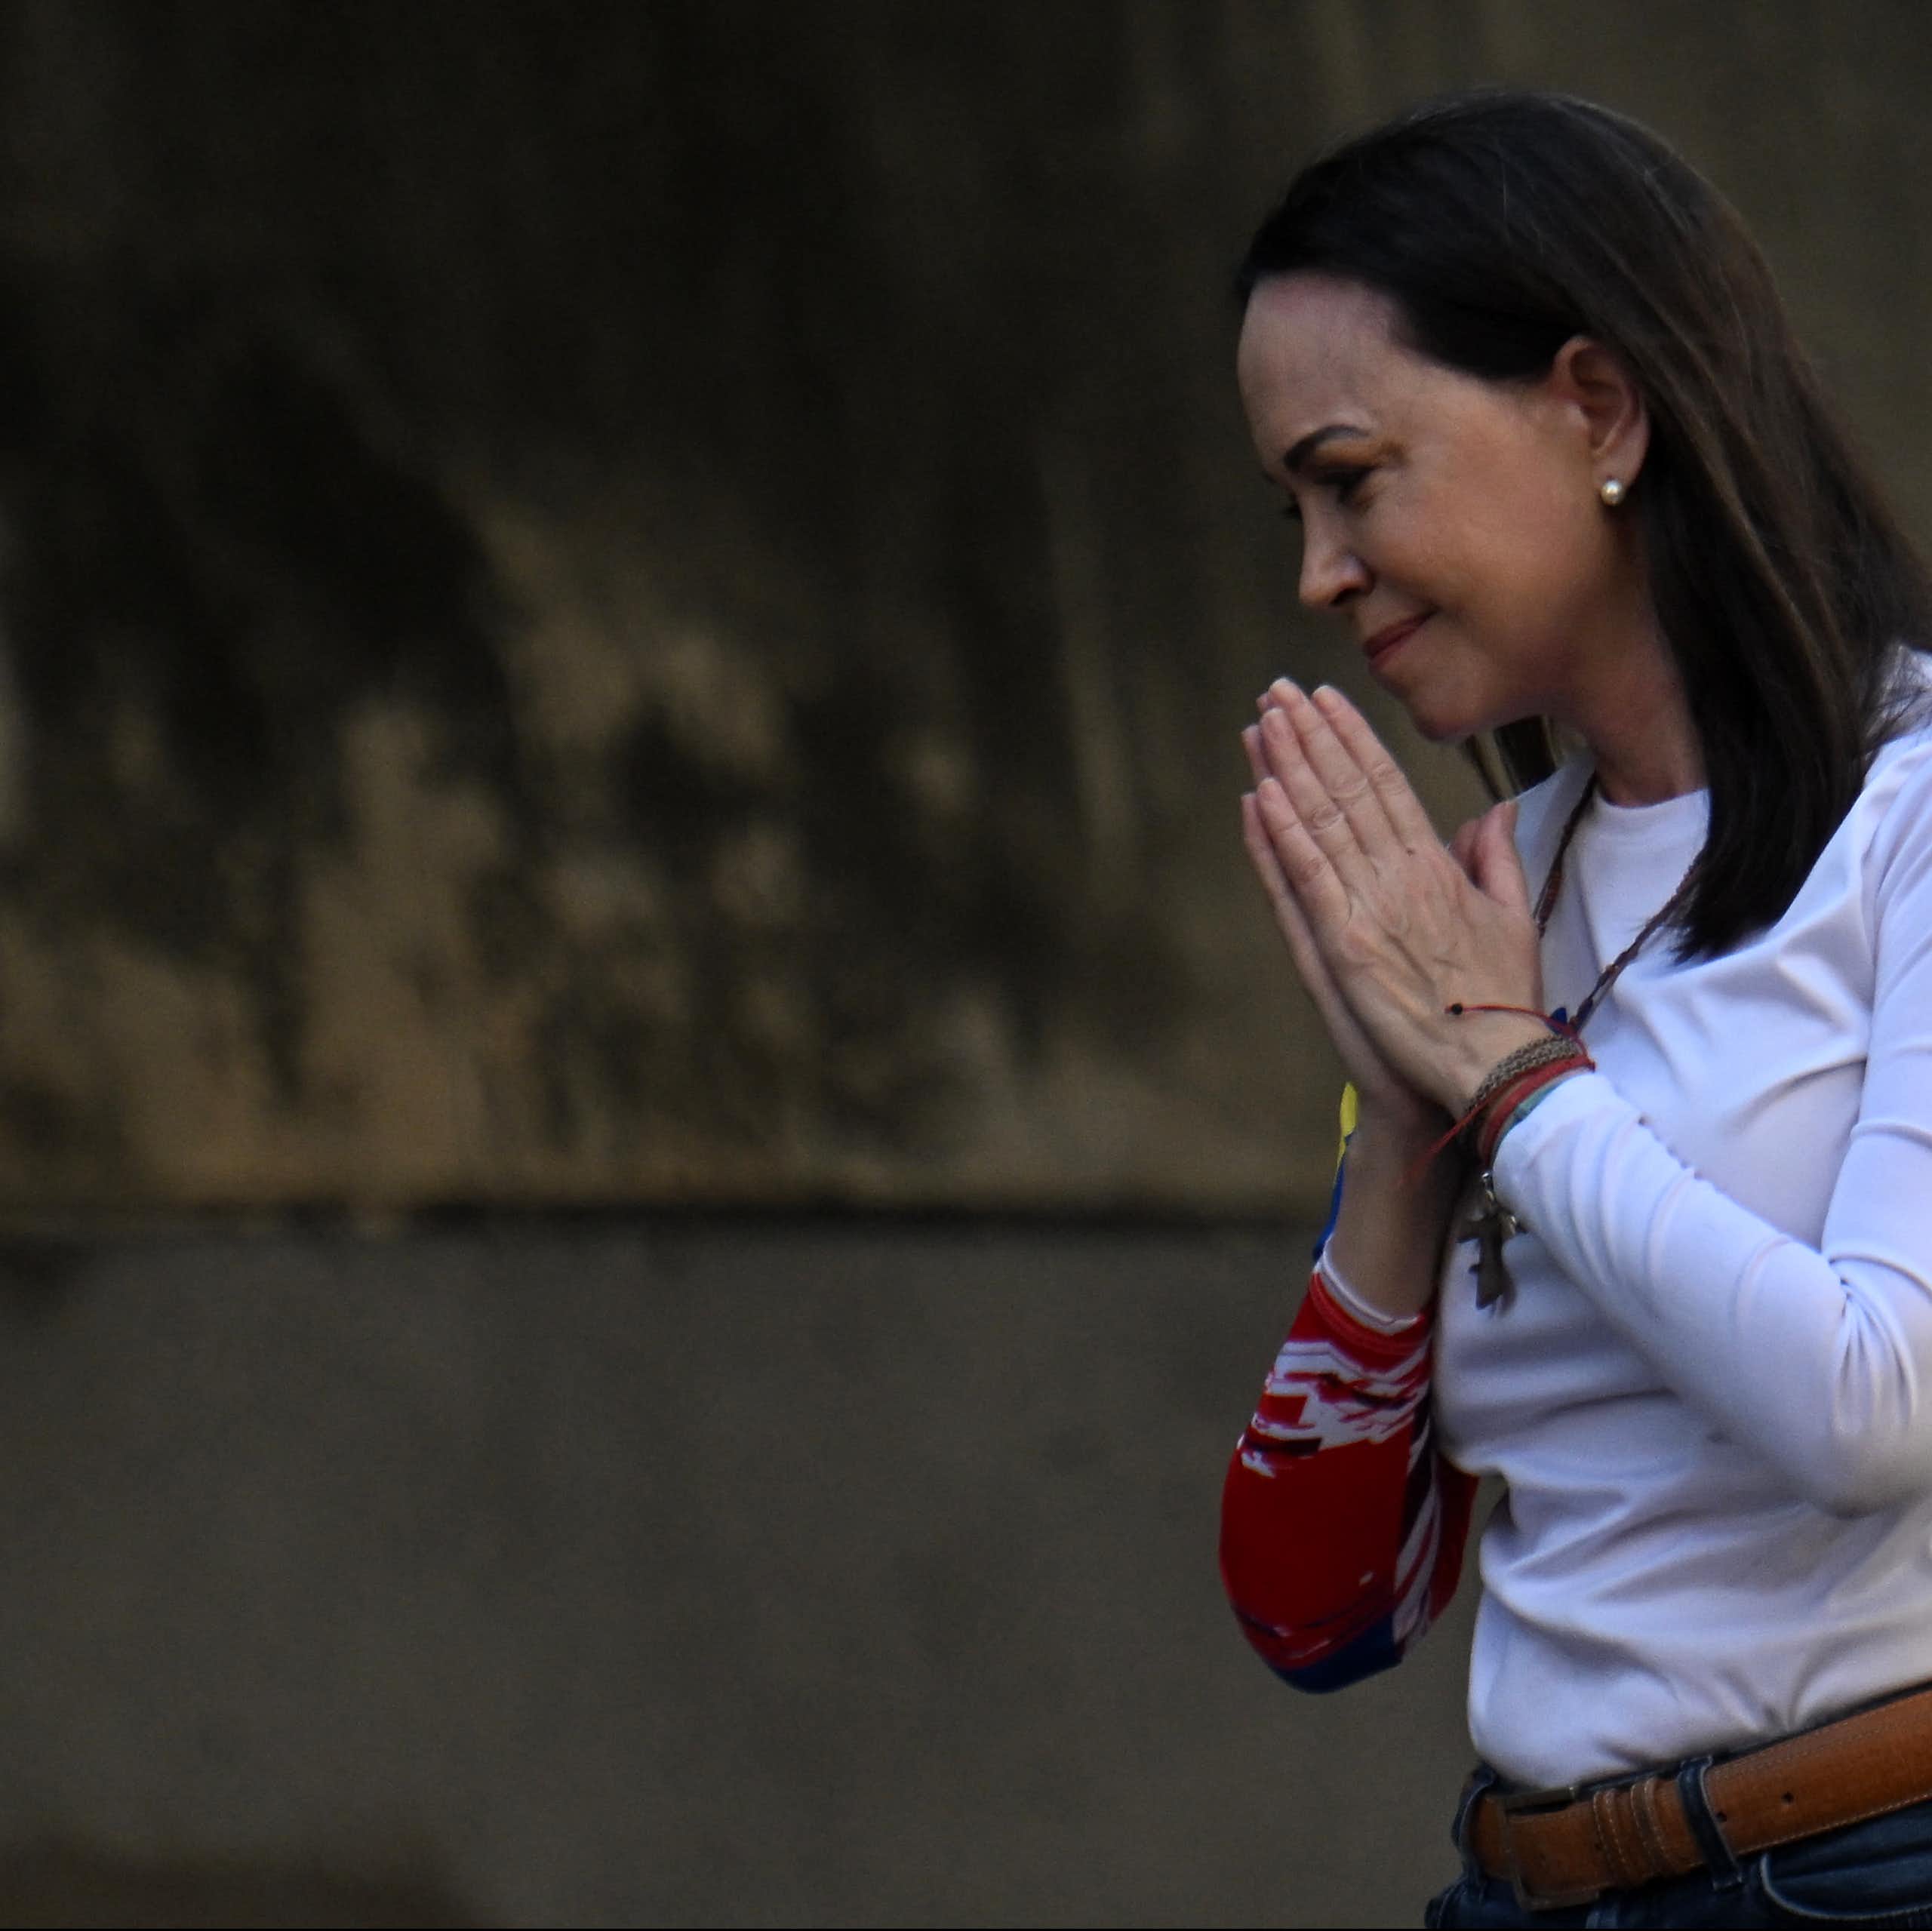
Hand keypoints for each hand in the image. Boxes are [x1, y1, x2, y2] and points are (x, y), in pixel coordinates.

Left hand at [1246, 680, 1545, 1116]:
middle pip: (1348, 791)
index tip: (1326, 700)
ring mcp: (1369, 909)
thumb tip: (1493, 810)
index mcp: (1438, 866)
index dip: (1353, 738)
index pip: (1389, 785)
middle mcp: (1401, 877)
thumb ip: (1497, 858)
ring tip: (1263, 722)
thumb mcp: (1514, 917)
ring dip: (1288, 769)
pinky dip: (1282, 836)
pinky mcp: (1344, 946)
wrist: (1493, 1064)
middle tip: (1278, 691)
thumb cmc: (1504, 998)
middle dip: (1311, 737)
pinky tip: (1259, 795)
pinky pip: (1308, 880)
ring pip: (1322, 823)